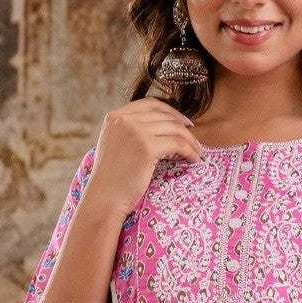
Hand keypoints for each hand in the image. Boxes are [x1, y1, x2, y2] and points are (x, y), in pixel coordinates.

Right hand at [82, 97, 202, 223]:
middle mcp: (124, 119)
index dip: (170, 111)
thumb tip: (157, 128)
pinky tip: (194, 159)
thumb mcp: (115, 145)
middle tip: (195, 140)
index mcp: (115, 116)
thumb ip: (129, 131)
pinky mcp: (147, 147)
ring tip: (197, 152)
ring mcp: (136, 132)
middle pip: (164, 115)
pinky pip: (178, 143)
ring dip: (190, 140)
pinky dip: (190, 151)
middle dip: (183, 126)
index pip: (149, 104)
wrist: (104, 198)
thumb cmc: (111, 179)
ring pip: (174, 128)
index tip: (183, 122)